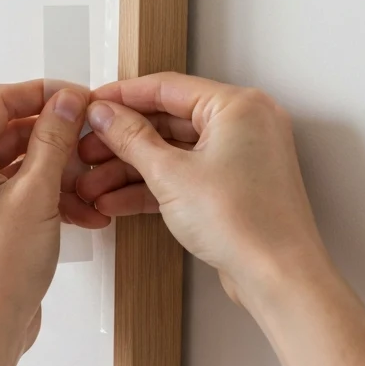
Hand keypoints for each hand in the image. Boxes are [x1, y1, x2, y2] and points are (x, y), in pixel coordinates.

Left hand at [0, 80, 107, 353]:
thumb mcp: (37, 194)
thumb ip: (53, 141)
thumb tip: (66, 102)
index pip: (1, 101)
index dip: (44, 93)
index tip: (79, 98)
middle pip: (12, 132)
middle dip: (57, 138)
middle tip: (93, 140)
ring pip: (21, 165)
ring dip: (60, 172)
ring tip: (92, 186)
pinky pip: (21, 193)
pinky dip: (52, 197)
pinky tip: (84, 212)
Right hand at [76, 72, 325, 305]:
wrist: (278, 278)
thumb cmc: (245, 224)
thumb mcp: (171, 175)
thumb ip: (131, 138)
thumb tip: (106, 114)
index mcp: (237, 106)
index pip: (167, 87)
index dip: (122, 97)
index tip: (92, 105)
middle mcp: (244, 125)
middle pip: (168, 121)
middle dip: (122, 141)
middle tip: (86, 150)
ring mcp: (240, 157)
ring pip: (173, 152)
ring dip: (131, 168)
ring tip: (93, 184)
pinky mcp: (234, 187)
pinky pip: (186, 175)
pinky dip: (153, 186)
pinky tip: (116, 201)